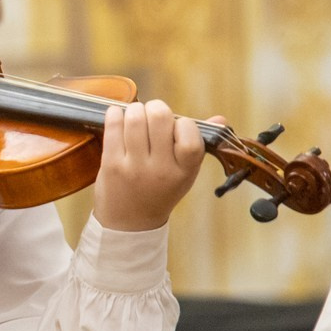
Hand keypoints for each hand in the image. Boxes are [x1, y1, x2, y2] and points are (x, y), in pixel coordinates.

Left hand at [93, 99, 207, 230]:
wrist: (130, 222)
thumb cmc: (161, 190)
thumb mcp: (185, 174)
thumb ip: (198, 145)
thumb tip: (219, 118)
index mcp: (185, 171)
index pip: (190, 135)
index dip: (182, 122)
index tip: (175, 126)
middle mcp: (161, 169)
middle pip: (160, 118)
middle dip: (156, 108)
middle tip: (152, 114)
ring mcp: (134, 167)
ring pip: (135, 119)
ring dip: (135, 110)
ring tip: (136, 116)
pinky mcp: (111, 164)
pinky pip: (113, 127)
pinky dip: (115, 114)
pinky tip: (118, 117)